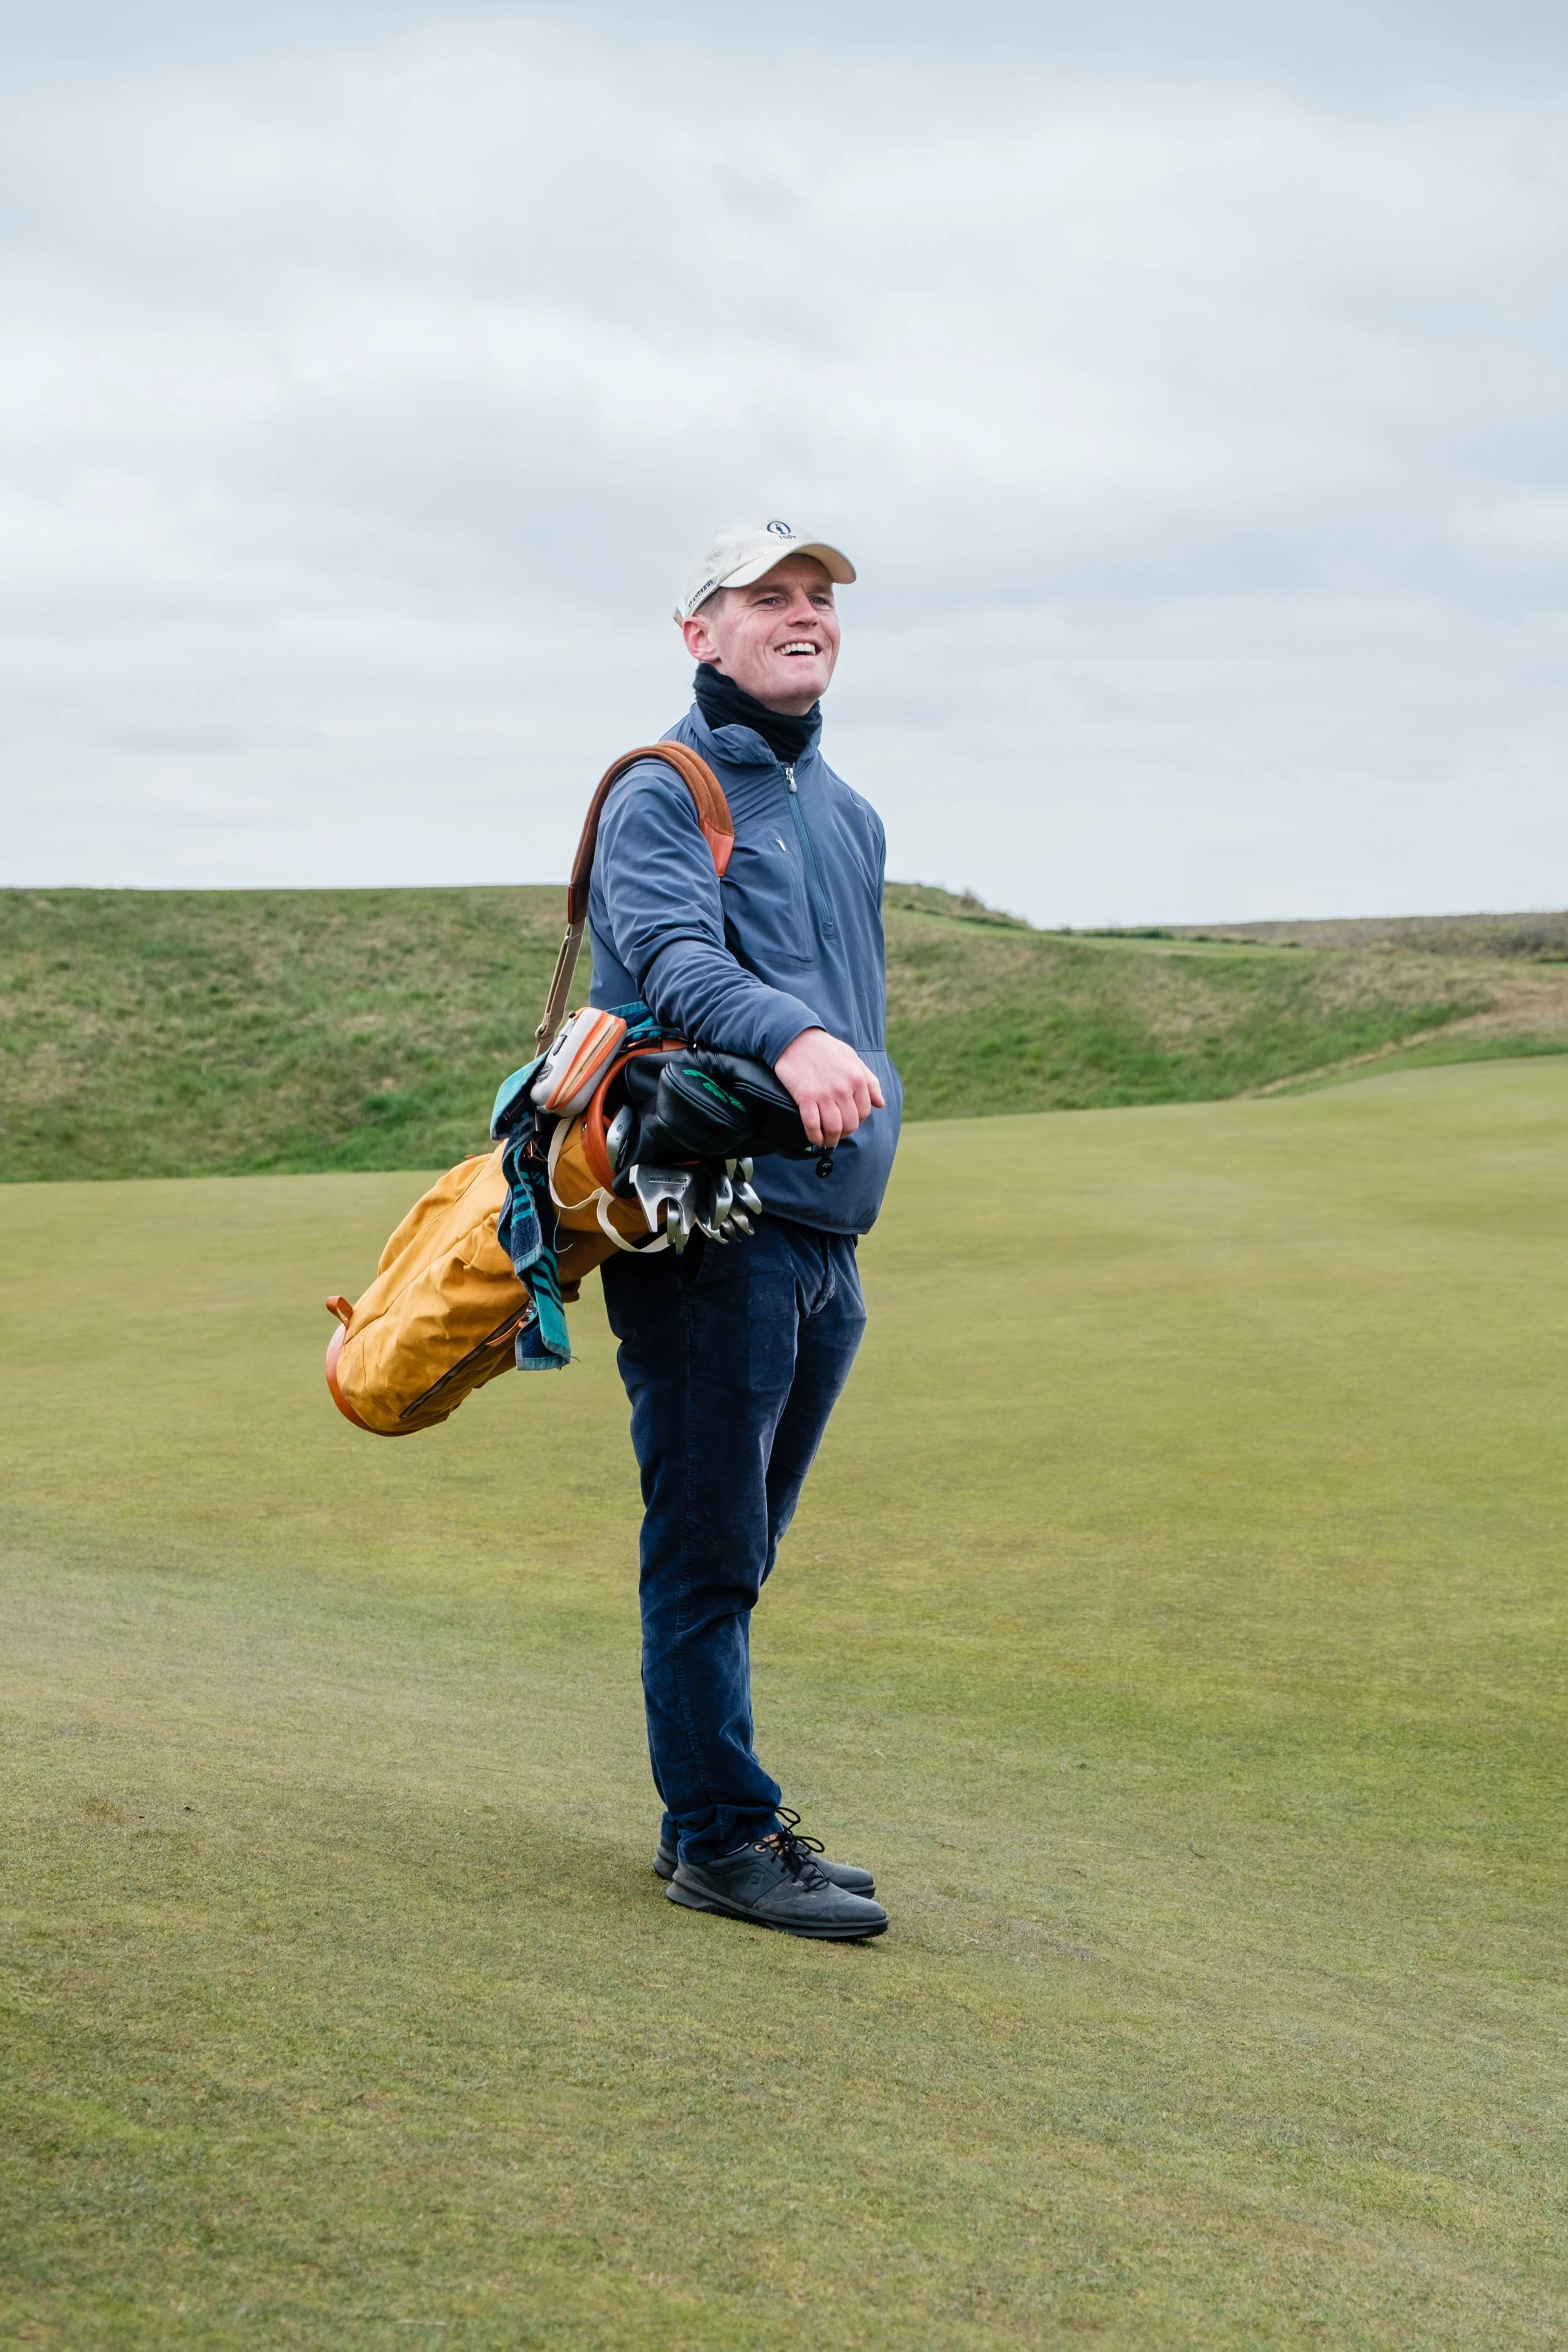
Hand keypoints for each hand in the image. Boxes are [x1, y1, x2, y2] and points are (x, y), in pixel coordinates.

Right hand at [775, 1028, 885, 1148]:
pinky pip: (812, 1125)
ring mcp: (824, 1094)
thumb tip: (880, 1103)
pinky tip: (814, 1139)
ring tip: (827, 1141)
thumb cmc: (826, 1049)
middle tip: (837, 1135)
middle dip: (844, 1134)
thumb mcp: (853, 1059)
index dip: (857, 1122)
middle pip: (850, 1124)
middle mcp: (843, 1089)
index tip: (848, 1123)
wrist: (796, 1038)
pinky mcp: (805, 1097)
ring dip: (831, 1140)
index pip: (864, 1112)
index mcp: (857, 1079)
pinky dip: (814, 1137)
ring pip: (833, 1128)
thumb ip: (870, 1082)